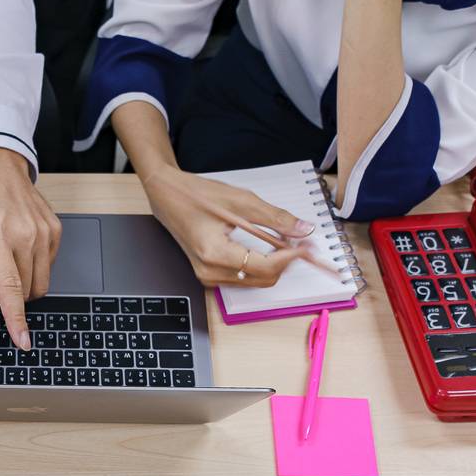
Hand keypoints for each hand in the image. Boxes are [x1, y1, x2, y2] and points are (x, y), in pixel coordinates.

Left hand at [0, 146, 61, 350]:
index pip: (10, 286)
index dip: (15, 318)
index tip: (23, 340)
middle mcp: (24, 233)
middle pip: (23, 292)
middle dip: (0, 296)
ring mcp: (43, 232)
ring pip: (38, 285)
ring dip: (16, 286)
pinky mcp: (54, 231)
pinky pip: (46, 268)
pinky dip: (29, 270)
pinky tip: (12, 252)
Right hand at [138, 165, 333, 287]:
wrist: (168, 196)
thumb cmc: (196, 195)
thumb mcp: (241, 201)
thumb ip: (275, 218)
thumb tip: (302, 230)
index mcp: (215, 253)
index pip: (265, 266)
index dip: (291, 256)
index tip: (307, 244)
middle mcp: (210, 272)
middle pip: (264, 278)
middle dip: (287, 261)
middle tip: (303, 242)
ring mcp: (208, 276)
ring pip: (257, 280)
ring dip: (276, 264)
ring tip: (287, 242)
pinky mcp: (210, 275)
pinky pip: (245, 276)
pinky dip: (262, 264)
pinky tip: (270, 247)